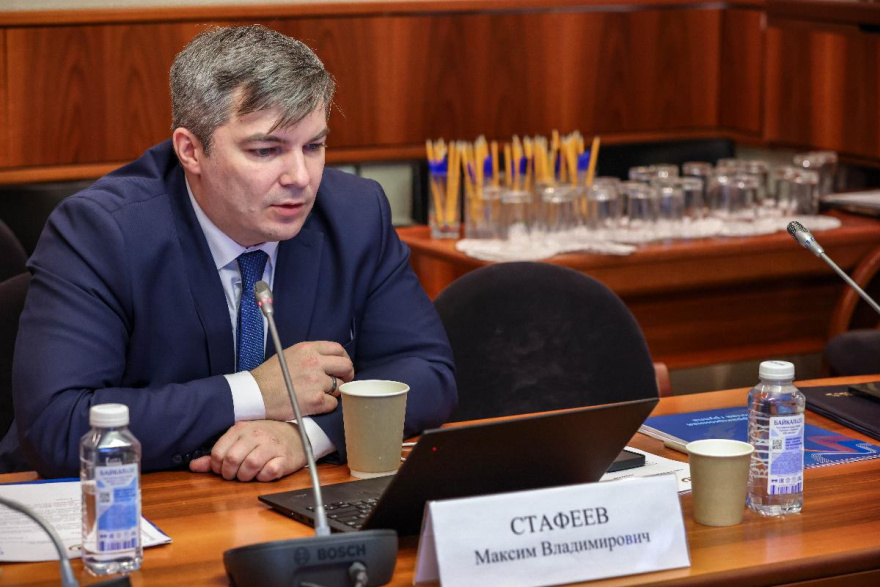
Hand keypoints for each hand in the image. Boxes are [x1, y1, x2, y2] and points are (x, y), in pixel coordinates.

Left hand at [189, 420, 306, 481]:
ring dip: (246, 477)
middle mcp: (256, 435)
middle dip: (230, 474)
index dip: (217, 467)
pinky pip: (269, 473)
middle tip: (236, 475)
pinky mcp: (284, 458)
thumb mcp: (240, 441)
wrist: (297, 435)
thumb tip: (194, 466)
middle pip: (232, 460)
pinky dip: (263, 477)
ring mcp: (271, 446)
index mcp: (241, 429)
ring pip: (249, 467)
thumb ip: (217, 454)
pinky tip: (264, 473)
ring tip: (249, 474)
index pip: (218, 453)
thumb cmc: (265, 439)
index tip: (224, 469)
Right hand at [252, 341, 353, 420]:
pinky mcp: (316, 400)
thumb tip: (330, 362)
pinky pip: (333, 404)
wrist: (255, 395)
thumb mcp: (290, 355)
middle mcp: (314, 363)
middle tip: (340, 382)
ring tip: (319, 394)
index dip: (343, 359)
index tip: (341, 367)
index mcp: (308, 349)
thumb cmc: (270, 376)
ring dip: (334, 392)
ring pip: (340, 387)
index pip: (338, 349)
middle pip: (346, 366)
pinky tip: (314, 405)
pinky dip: (326, 406)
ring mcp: (316, 382)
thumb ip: (311, 355)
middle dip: (346, 375)